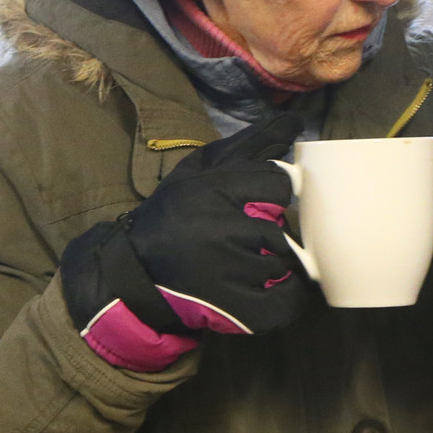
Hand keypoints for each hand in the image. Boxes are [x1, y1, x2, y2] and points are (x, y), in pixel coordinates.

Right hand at [62, 115, 311, 369]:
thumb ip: (249, 146)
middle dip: (267, 232)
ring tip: (241, 262)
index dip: (274, 192)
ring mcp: (234, 272)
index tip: (258, 201)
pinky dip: (285, 293)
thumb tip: (296, 122)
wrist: (136, 274)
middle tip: (243, 238)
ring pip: (284, 261)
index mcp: (214, 191)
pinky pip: (287, 298)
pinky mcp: (241, 309)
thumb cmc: (170, 216)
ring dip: (271, 262)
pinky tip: (263, 286)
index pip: (279, 184)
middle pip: (281, 226)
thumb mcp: (198, 171)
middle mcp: (224, 230)